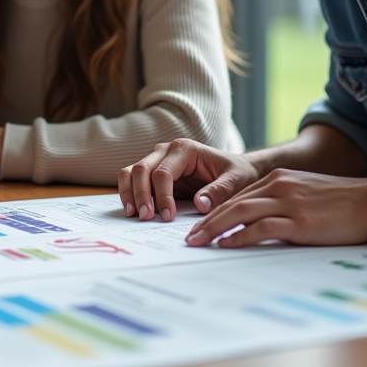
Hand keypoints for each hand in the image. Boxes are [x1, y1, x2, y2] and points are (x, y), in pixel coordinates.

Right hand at [118, 138, 260, 221]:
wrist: (236, 170)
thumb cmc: (237, 173)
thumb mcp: (236, 181)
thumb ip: (219, 191)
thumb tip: (200, 203)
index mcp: (185, 149)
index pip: (164, 172)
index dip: (163, 196)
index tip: (168, 217)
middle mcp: (166, 151)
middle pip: (142, 169)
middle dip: (140, 194)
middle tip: (145, 217)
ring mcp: (157, 160)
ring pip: (131, 172)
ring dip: (129, 193)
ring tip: (133, 214)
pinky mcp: (153, 172)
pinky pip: (133, 180)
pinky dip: (129, 193)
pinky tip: (133, 210)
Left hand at [185, 169, 366, 247]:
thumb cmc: (343, 203)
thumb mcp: (306, 194)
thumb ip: (282, 202)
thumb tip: (260, 222)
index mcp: (279, 178)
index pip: (238, 195)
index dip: (215, 211)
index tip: (199, 225)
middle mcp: (279, 186)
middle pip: (233, 202)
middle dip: (206, 220)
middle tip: (189, 237)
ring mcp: (289, 202)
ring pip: (240, 212)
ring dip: (214, 228)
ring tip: (198, 242)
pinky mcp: (300, 221)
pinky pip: (261, 227)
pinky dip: (240, 235)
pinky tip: (226, 244)